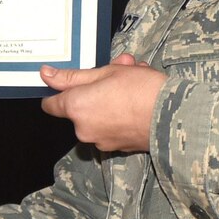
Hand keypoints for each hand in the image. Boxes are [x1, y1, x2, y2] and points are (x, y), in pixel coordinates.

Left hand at [40, 54, 164, 153]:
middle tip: (119, 71)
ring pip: (98, 115)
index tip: (70, 82)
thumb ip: (72, 76)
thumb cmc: (141, 90)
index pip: (51, 104)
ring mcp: (100, 141)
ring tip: (135, 84)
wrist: (172, 116)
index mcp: (76, 107)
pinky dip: (119, 115)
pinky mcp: (116, 147)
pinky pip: (111, 127)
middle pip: (80, 107)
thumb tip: (46, 75)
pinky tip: (138, 103)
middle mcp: (83, 129)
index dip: (58, 91)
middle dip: (96, 89)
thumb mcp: (106, 72)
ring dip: (110, 100)